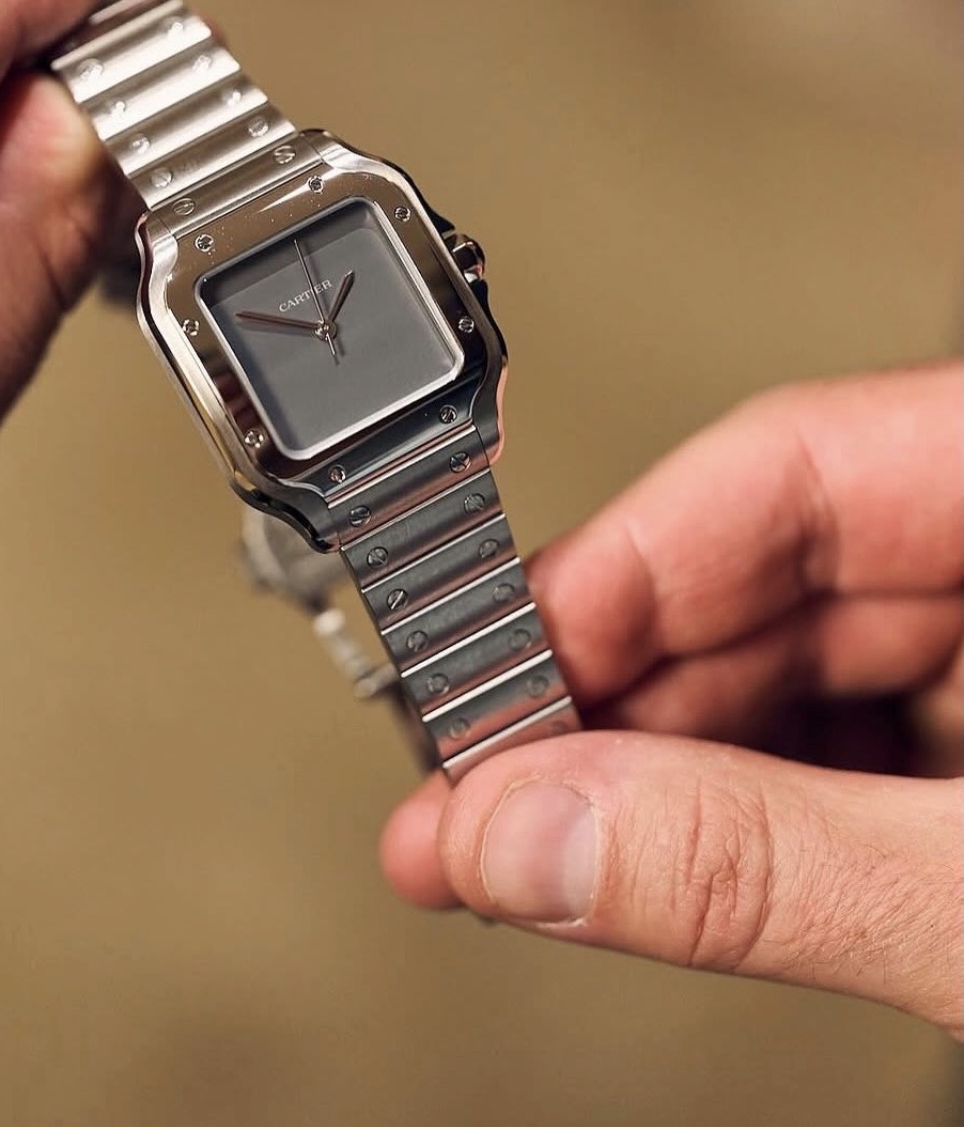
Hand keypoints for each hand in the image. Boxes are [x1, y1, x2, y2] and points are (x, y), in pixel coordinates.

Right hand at [381, 366, 962, 1034]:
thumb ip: (761, 858)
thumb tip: (528, 832)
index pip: (786, 466)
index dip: (615, 565)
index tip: (490, 662)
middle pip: (768, 583)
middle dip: (611, 703)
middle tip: (482, 791)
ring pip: (791, 682)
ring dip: (660, 776)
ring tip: (537, 844)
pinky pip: (847, 754)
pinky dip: (749, 817)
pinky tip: (655, 863)